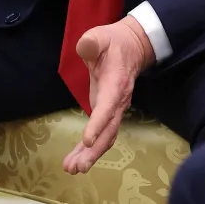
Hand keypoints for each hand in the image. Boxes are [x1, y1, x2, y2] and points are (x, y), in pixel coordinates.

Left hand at [62, 15, 154, 174]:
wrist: (132, 48)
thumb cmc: (113, 42)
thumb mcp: (100, 36)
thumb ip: (92, 43)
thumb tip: (84, 47)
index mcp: (115, 83)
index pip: (107, 106)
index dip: (98, 124)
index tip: (87, 140)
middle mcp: (118, 101)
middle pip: (109, 131)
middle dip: (94, 151)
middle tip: (77, 167)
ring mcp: (115, 109)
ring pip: (107, 137)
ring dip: (91, 155)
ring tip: (72, 168)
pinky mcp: (108, 113)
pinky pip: (102, 134)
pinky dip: (90, 149)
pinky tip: (76, 159)